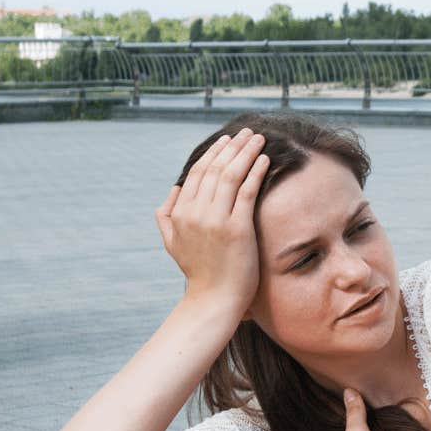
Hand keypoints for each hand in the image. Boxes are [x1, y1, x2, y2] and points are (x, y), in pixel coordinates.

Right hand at [154, 129, 269, 314]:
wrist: (214, 298)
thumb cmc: (198, 270)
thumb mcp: (171, 242)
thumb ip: (166, 214)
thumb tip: (173, 189)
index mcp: (180, 212)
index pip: (196, 173)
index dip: (212, 153)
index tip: (227, 140)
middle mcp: (195, 213)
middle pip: (214, 169)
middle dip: (232, 147)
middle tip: (246, 132)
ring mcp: (215, 220)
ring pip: (230, 175)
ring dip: (245, 152)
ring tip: (257, 139)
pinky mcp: (237, 229)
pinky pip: (246, 192)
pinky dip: (255, 172)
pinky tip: (264, 159)